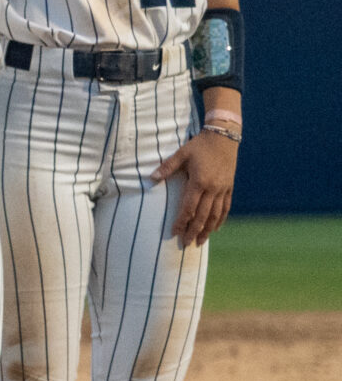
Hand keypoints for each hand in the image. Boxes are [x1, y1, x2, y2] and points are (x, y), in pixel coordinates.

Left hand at [154, 127, 237, 245]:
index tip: (174, 233)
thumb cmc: (199, 145)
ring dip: (208, 229)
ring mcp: (223, 189)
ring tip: (201, 241)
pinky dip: (221, 219)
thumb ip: (167, 167)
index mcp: (199, 181)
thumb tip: (151, 178)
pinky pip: (226, 207)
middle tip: (187, 243)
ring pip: (216, 214)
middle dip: (194, 231)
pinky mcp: (229, 187)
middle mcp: (212, 188)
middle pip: (202, 215)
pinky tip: (215, 228)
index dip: (181, 222)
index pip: (188, 208)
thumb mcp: (181, 153)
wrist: (223, 137)